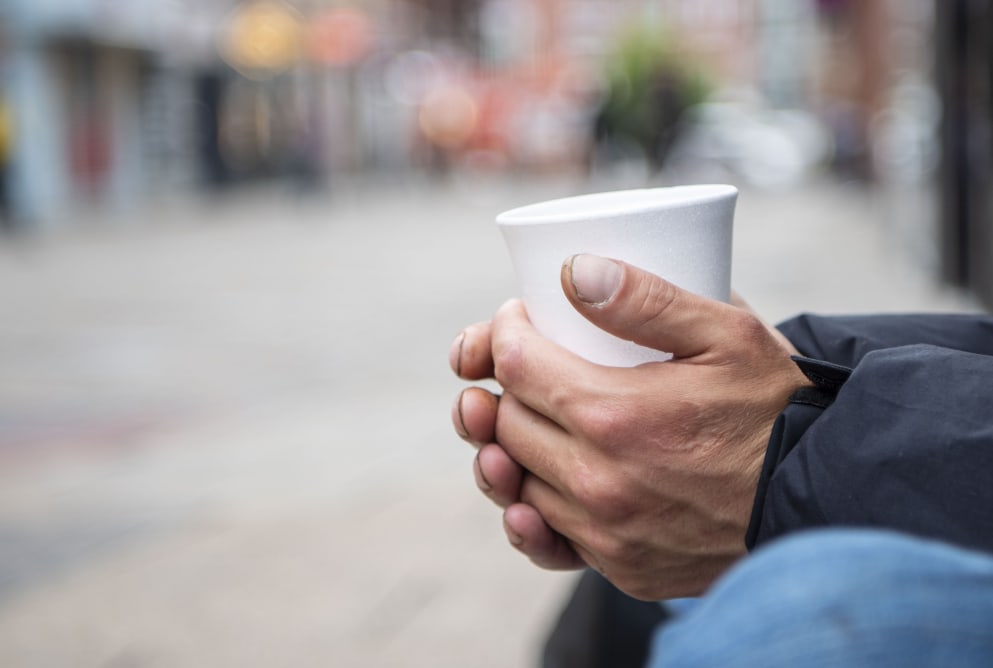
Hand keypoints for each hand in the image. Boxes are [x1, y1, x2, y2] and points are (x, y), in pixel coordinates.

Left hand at [452, 255, 808, 598]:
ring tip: (537, 414)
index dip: (506, 330)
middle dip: (506, 385)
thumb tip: (572, 271)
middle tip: (528, 363)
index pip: (515, 364)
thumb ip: (646, 299)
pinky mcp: (622, 567)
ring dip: (516, 444)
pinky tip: (543, 483)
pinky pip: (550, 535)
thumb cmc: (778, 409)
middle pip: (508, 423)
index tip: (522, 317)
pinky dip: (536, 504)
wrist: (827, 498)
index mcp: (614, 416)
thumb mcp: (728, 334)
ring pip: (519, 481)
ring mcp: (608, 534)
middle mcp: (599, 483)